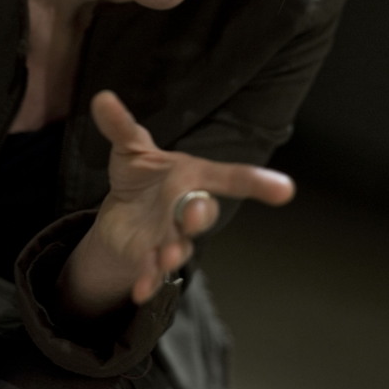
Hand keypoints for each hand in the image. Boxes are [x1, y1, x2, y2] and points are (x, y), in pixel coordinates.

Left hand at [86, 90, 294, 305]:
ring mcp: (172, 236)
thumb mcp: (129, 147)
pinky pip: (153, 273)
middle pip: (205, 213)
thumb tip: (102, 97)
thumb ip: (120, 125)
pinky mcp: (149, 259)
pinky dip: (148, 281)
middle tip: (197, 211)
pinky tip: (140, 291)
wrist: (122, 215)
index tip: (286, 189)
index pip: (231, 178)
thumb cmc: (139, 176)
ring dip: (175, 252)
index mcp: (193, 177)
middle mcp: (188, 208)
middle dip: (202, 214)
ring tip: (166, 256)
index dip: (258, 182)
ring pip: (181, 246)